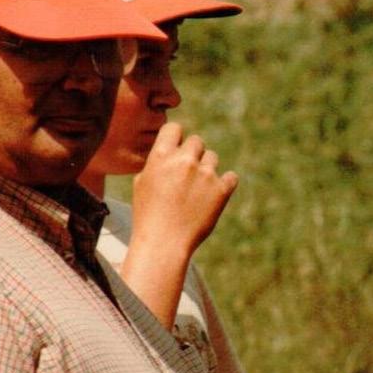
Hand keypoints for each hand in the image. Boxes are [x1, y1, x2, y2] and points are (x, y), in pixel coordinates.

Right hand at [131, 122, 238, 260]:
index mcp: (161, 156)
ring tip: (195, 191)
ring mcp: (206, 174)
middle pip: (197, 141)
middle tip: (187, 176)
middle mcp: (184, 161)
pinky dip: (224, 184)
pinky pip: (231, 176)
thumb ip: (158, 162)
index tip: (177, 150)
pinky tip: (213, 195)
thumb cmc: (148, 215)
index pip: (175, 128)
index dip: (176, 138)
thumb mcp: (142, 183)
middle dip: (193, 155)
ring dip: (207, 169)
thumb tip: (170, 148)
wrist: (164, 243)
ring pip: (212, 157)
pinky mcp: (222, 189)